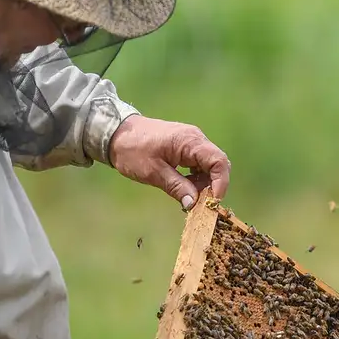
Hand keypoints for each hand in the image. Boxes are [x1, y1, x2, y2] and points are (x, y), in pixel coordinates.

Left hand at [108, 115, 230, 208]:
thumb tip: (194, 204)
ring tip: (188, 197)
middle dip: (213, 185)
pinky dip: (196, 178)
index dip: (221, 182)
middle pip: (217, 164)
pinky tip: (185, 188)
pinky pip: (199, 164)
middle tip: (200, 203)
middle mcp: (195, 139)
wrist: (117, 134)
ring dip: (204, 184)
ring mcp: (191, 143)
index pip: (218, 161)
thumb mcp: (153, 172)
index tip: (213, 202)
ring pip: (209, 166)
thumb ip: (176, 187)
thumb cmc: (133, 150)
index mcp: (190, 141)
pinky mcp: (185, 148)